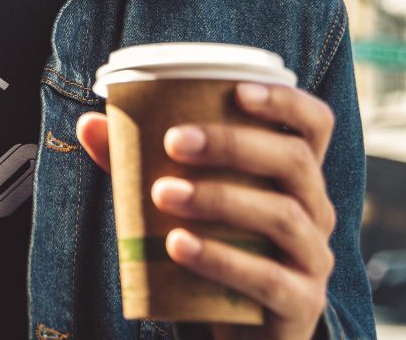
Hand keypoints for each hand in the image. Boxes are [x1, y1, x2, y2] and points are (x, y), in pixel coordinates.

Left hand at [77, 84, 336, 339]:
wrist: (234, 334)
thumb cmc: (211, 250)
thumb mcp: (183, 202)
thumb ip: (140, 165)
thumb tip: (91, 123)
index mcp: (295, 176)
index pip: (314, 124)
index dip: (285, 100)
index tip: (237, 90)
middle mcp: (315, 210)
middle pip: (293, 161)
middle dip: (232, 144)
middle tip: (173, 140)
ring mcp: (313, 258)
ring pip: (281, 215)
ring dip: (219, 198)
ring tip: (164, 193)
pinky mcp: (300, 304)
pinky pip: (268, 277)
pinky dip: (220, 259)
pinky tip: (177, 246)